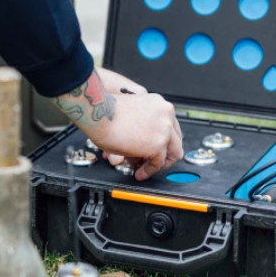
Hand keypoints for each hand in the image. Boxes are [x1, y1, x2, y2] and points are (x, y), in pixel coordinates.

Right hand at [52, 69, 183, 180]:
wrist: (98, 113)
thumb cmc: (106, 110)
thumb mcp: (131, 113)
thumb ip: (142, 125)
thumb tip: (140, 144)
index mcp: (159, 104)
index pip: (171, 127)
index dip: (163, 142)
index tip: (154, 149)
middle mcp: (166, 114)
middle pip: (176, 140)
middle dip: (165, 155)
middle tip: (154, 162)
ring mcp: (164, 130)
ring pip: (172, 153)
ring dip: (158, 164)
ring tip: (145, 170)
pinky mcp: (158, 145)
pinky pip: (158, 163)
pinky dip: (149, 171)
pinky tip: (139, 172)